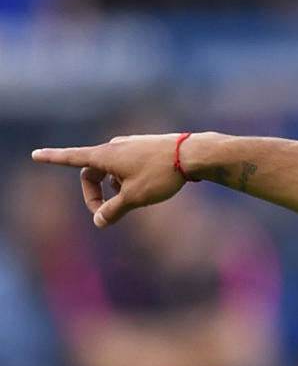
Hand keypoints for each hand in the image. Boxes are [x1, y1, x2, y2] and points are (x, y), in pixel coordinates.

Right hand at [32, 134, 188, 227]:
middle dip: (94, 195)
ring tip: (134, 199)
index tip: (35, 154)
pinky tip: (148, 188)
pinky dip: (128, 180)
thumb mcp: (134, 197)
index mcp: (106, 155)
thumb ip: (112, 210)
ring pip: (112, 171)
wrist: (194, 154)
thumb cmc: (161, 174)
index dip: (53, 158)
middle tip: (104, 215)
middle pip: (92, 173)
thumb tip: (99, 221)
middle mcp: (115, 146)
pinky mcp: (145, 147)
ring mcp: (131, 145)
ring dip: (114, 188)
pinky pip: (127, 167)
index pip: (72, 158)